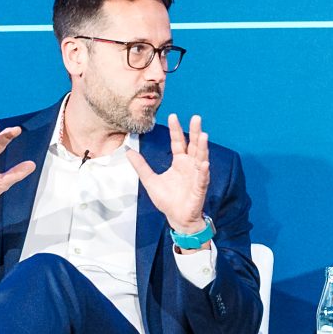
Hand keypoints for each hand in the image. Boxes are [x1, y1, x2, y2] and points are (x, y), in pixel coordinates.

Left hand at [126, 113, 210, 233]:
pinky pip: (203, 178)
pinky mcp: (199, 188)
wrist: (177, 218)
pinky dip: (204, 171)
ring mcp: (197, 176)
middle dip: (195, 132)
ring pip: (201, 158)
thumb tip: (128, 151)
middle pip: (194, 145)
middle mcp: (190, 165)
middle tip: (196, 117)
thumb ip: (141, 166)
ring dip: (203, 147)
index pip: (178, 142)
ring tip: (204, 135)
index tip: (173, 116)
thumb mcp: (150, 180)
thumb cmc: (167, 200)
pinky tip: (204, 163)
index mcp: (179, 162)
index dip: (176, 130)